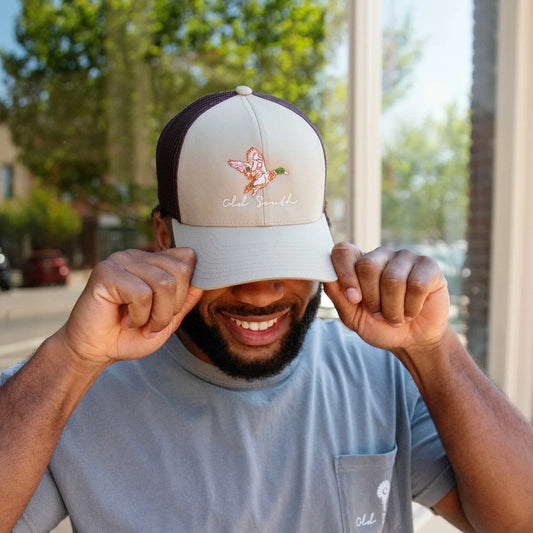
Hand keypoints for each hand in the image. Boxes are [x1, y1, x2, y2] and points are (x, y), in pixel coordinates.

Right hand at [59, 248, 202, 366]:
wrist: (94, 351)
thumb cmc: (129, 335)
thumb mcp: (168, 320)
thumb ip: (187, 299)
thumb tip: (207, 280)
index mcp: (153, 262)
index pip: (188, 257)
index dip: (187, 288)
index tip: (170, 310)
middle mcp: (138, 256)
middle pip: (180, 272)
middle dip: (172, 307)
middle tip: (153, 322)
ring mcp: (121, 260)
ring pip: (163, 284)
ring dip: (157, 315)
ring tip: (139, 323)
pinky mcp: (106, 272)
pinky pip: (141, 293)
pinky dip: (139, 316)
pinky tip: (125, 320)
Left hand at [324, 243, 449, 353]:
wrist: (412, 340)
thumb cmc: (379, 326)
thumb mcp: (352, 316)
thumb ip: (338, 295)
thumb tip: (328, 276)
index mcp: (358, 263)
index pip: (343, 251)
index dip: (345, 274)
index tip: (353, 299)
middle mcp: (380, 255)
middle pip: (367, 266)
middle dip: (372, 299)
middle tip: (378, 314)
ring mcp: (405, 257)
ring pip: (393, 279)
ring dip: (393, 308)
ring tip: (396, 316)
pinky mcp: (428, 267)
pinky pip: (417, 284)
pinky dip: (412, 306)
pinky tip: (413, 310)